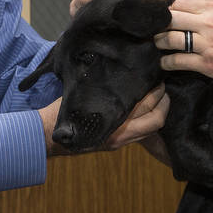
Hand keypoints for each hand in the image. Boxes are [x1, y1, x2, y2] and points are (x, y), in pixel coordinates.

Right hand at [39, 85, 169, 155]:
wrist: (48, 134)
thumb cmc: (63, 110)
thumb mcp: (83, 92)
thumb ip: (103, 85)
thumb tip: (120, 68)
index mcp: (113, 120)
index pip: (147, 105)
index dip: (157, 91)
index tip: (158, 77)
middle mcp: (121, 134)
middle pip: (156, 119)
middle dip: (164, 102)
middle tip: (163, 86)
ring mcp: (120, 141)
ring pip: (152, 129)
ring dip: (159, 112)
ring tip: (158, 96)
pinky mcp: (118, 145)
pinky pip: (143, 134)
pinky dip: (149, 121)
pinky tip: (147, 108)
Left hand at [157, 0, 212, 89]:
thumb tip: (200, 5)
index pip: (181, 2)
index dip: (168, 8)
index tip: (163, 15)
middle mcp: (210, 23)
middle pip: (170, 18)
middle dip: (158, 24)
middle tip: (154, 29)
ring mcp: (208, 44)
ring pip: (170, 39)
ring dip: (160, 42)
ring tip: (158, 45)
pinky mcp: (208, 64)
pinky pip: (178, 61)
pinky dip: (167, 62)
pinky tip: (165, 63)